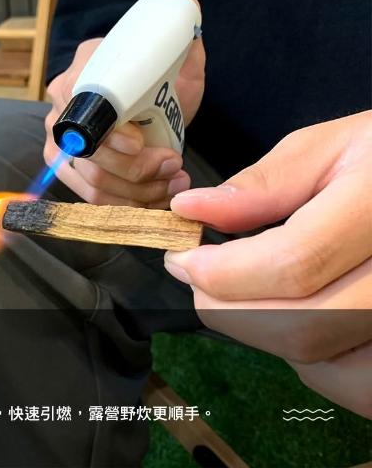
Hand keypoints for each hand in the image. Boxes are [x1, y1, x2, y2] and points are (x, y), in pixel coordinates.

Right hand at [44, 0, 205, 207]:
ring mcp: (60, 143)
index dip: (111, 137)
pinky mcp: (69, 169)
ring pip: (91, 183)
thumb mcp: (173, 53)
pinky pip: (91, 198)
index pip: (83, 112)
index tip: (143, 144)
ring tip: (172, 182)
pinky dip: (126, 204)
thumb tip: (183, 2)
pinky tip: (156, 196)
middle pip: (88, 156)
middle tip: (174, 166)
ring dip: (137, 192)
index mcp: (81, 74)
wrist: (142, 94)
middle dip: (136, 172)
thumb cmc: (156, 74)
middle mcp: (61, 109)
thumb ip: (178, 33)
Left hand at [166, 111, 371, 417]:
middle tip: (197, 276)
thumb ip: (263, 185)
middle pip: (300, 327)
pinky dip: (307, 360)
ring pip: (323, 366)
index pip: (292, 265)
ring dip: (261, 333)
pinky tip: (293, 314)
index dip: (222, 272)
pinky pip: (351, 383)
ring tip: (246, 290)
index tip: (180, 257)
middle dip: (226, 307)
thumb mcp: (326, 148)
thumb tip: (189, 210)